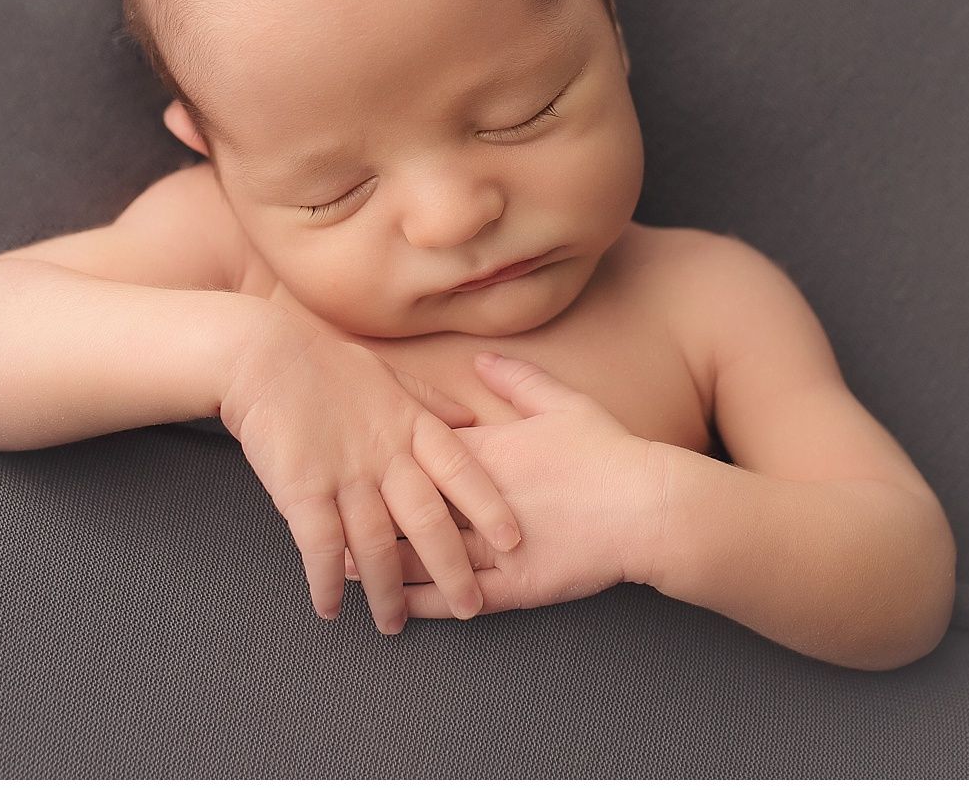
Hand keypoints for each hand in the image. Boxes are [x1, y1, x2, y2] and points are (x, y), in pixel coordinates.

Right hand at [219, 328, 523, 633]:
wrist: (262, 355)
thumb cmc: (326, 365)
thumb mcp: (389, 376)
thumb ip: (430, 402)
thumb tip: (471, 419)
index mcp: (410, 425)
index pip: (461, 472)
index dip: (488, 508)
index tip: (512, 542)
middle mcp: (385, 454)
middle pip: (428, 521)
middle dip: (452, 569)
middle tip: (469, 607)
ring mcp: (344, 474)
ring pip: (376, 544)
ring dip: (387, 590)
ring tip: (392, 624)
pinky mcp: (301, 489)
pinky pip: (320, 546)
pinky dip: (326, 581)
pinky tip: (330, 609)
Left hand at [344, 352, 668, 618]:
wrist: (650, 508)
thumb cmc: (609, 453)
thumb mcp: (563, 405)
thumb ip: (518, 380)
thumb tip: (482, 360)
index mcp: (486, 452)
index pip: (416, 453)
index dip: (376, 453)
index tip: (341, 444)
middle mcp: (478, 500)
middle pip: (405, 504)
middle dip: (361, 507)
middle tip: (317, 504)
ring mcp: (493, 547)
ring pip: (422, 555)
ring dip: (381, 560)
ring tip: (340, 561)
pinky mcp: (513, 587)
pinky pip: (456, 598)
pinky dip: (423, 603)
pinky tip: (395, 608)